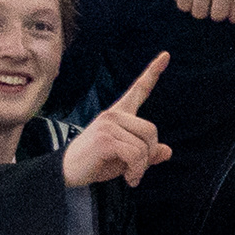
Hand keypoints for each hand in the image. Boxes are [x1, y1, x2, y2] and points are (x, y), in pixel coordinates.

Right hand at [59, 51, 174, 189]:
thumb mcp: (127, 159)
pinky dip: (136, 171)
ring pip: (145, 146)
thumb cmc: (97, 163)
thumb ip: (147, 154)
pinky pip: (136, 155)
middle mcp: (113, 115)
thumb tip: (167, 151)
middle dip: (148, 154)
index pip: (139, 90)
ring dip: (141, 166)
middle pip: (152, 131)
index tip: (166, 55)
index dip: (153, 73)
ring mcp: (108, 124)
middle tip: (136, 169)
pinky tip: (128, 179)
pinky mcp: (105, 138)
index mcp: (119, 115)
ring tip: (129, 174)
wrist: (67, 173)